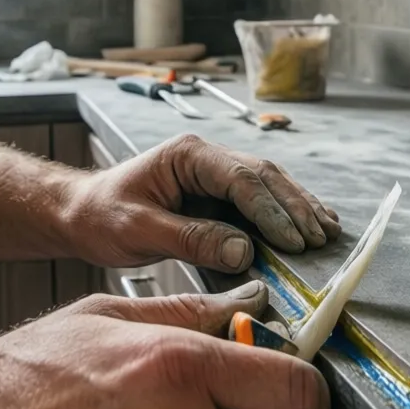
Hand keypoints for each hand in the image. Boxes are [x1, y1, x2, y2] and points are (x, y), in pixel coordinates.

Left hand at [64, 134, 340, 272]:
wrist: (80, 212)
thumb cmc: (101, 217)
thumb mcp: (138, 230)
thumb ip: (190, 240)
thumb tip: (243, 252)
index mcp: (188, 156)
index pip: (242, 179)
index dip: (272, 211)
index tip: (293, 241)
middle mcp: (208, 157)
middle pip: (266, 177)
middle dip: (297, 208)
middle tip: (320, 239)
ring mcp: (216, 173)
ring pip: (271, 185)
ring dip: (301, 208)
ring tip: (329, 231)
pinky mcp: (219, 193)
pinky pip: (262, 199)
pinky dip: (289, 213)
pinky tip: (313, 224)